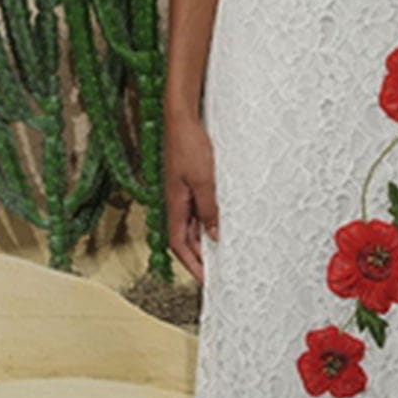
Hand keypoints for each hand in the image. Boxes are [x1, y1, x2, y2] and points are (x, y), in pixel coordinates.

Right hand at [164, 112, 217, 284]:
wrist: (182, 117)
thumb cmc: (189, 145)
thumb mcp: (204, 180)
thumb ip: (209, 209)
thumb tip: (215, 235)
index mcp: (174, 204)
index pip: (179, 244)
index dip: (191, 264)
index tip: (205, 280)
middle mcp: (177, 200)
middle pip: (186, 237)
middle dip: (199, 257)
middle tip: (217, 272)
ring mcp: (183, 190)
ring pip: (193, 223)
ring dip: (205, 239)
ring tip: (223, 252)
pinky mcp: (191, 180)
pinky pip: (199, 207)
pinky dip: (209, 219)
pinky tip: (222, 220)